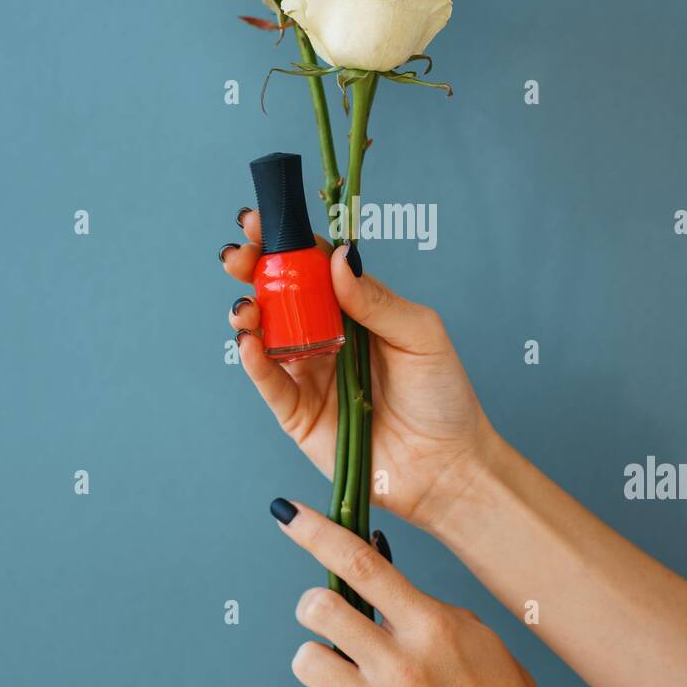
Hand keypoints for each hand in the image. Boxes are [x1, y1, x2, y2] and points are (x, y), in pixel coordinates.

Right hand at [221, 213, 494, 527]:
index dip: (288, 241)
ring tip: (247, 306)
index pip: (314, 265)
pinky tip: (249, 342)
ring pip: (266, 335)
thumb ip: (375, 298)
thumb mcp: (420, 334)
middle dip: (254, 269)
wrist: (448, 466)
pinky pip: (270, 382)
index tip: (264, 220)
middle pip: (281, 294)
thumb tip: (337, 257)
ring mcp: (309, 374)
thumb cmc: (443, 397)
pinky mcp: (299, 414)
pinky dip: (254, 361)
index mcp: (355, 309)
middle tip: (239, 254)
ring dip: (249, 314)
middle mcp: (326, 336)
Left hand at [271, 499, 568, 686]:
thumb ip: (415, 607)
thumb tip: (364, 578)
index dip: (316, 532)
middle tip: (328, 616)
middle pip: (319, 609)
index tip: (287, 513)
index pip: (361, 564)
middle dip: (314, 605)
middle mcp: (402, 665)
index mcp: (430, 625)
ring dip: (320, 660)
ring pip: (307, 661)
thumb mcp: (468, 631)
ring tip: (347, 671)